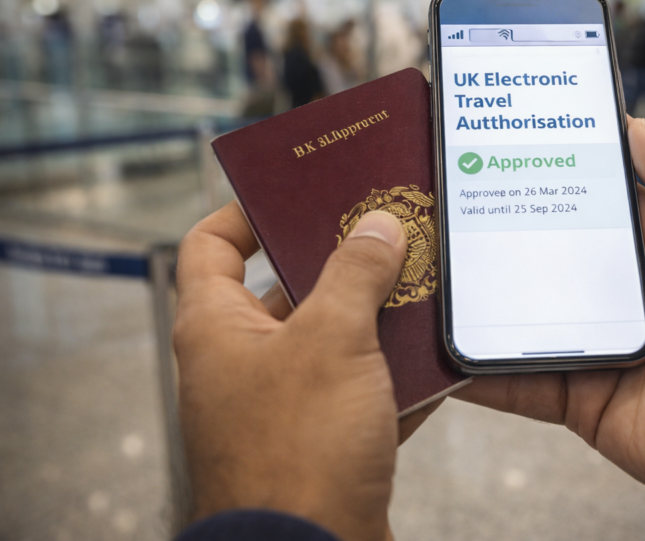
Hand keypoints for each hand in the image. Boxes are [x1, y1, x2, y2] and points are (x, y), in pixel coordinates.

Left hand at [175, 202, 423, 540]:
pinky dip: (390, 374)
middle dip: (339, 262)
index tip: (297, 194)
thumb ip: (356, 273)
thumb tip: (377, 226)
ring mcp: (280, 404)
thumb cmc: (298, 450)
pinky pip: (356, 391)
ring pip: (329, 340)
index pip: (211, 245)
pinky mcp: (319, 441)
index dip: (248, 212)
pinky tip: (433, 356)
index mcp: (217, 327)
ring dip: (374, 317)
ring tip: (421, 285)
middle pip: (285, 289)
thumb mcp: (333, 339)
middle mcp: (241, 362)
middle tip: (385, 231)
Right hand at [455, 119, 644, 540]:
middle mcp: (617, 290)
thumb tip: (635, 124)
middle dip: (491, 231)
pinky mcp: (578, 397)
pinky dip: (477, 372)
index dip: (544, 169)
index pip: (586, 195)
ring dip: (474, 299)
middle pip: (539, 253)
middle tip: (433, 200)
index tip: (490, 141)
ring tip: (420, 269)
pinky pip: (516, 383)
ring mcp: (593, 345)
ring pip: (516, 315)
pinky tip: (437, 352)